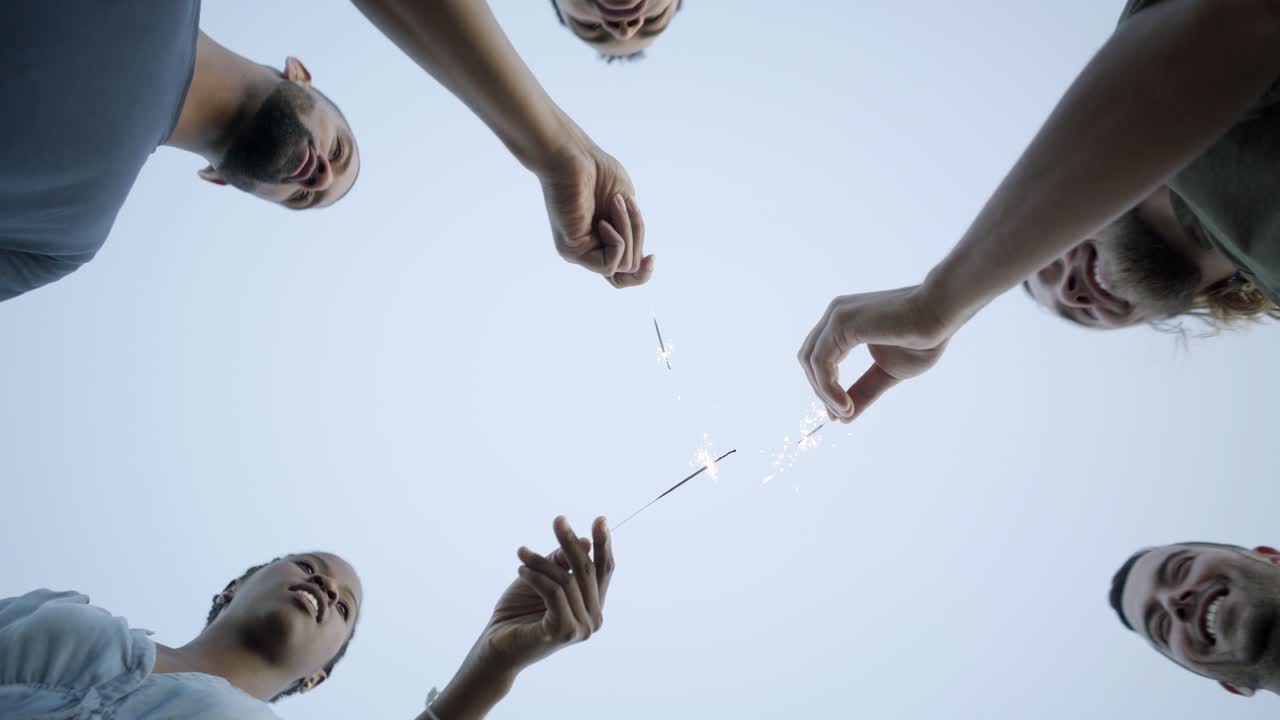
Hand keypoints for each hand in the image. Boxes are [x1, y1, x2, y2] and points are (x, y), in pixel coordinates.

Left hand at [476, 516, 613, 675]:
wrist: (496, 647)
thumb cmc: (519, 612)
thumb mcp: (542, 578)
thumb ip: (562, 563)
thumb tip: (583, 542)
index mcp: (594, 606)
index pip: (604, 570)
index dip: (603, 544)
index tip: (600, 519)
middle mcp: (594, 619)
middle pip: (587, 570)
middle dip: (571, 542)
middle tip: (558, 520)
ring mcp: (581, 628)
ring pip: (566, 579)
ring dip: (540, 561)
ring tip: (521, 554)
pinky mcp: (563, 631)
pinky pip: (553, 591)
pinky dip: (535, 576)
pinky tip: (521, 570)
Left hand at [536, 145, 654, 287]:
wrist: (574, 156)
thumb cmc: (598, 172)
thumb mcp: (628, 207)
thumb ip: (633, 236)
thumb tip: (639, 262)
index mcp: (602, 241)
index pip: (623, 276)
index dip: (642, 274)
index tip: (652, 256)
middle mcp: (589, 251)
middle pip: (629, 269)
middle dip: (637, 235)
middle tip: (627, 204)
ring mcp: (579, 253)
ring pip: (623, 264)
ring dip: (628, 230)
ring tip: (615, 202)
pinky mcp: (571, 251)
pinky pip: (610, 263)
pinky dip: (617, 241)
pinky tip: (604, 221)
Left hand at [798, 285, 952, 422]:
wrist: (941, 313)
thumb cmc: (922, 338)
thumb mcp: (886, 372)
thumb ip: (864, 390)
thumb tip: (843, 417)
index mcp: (844, 323)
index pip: (819, 357)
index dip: (824, 387)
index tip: (839, 412)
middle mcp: (835, 316)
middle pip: (808, 359)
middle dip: (821, 390)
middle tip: (842, 413)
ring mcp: (836, 317)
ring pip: (810, 361)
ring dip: (824, 393)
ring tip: (845, 411)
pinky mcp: (842, 323)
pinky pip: (820, 362)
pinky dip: (828, 387)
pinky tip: (846, 404)